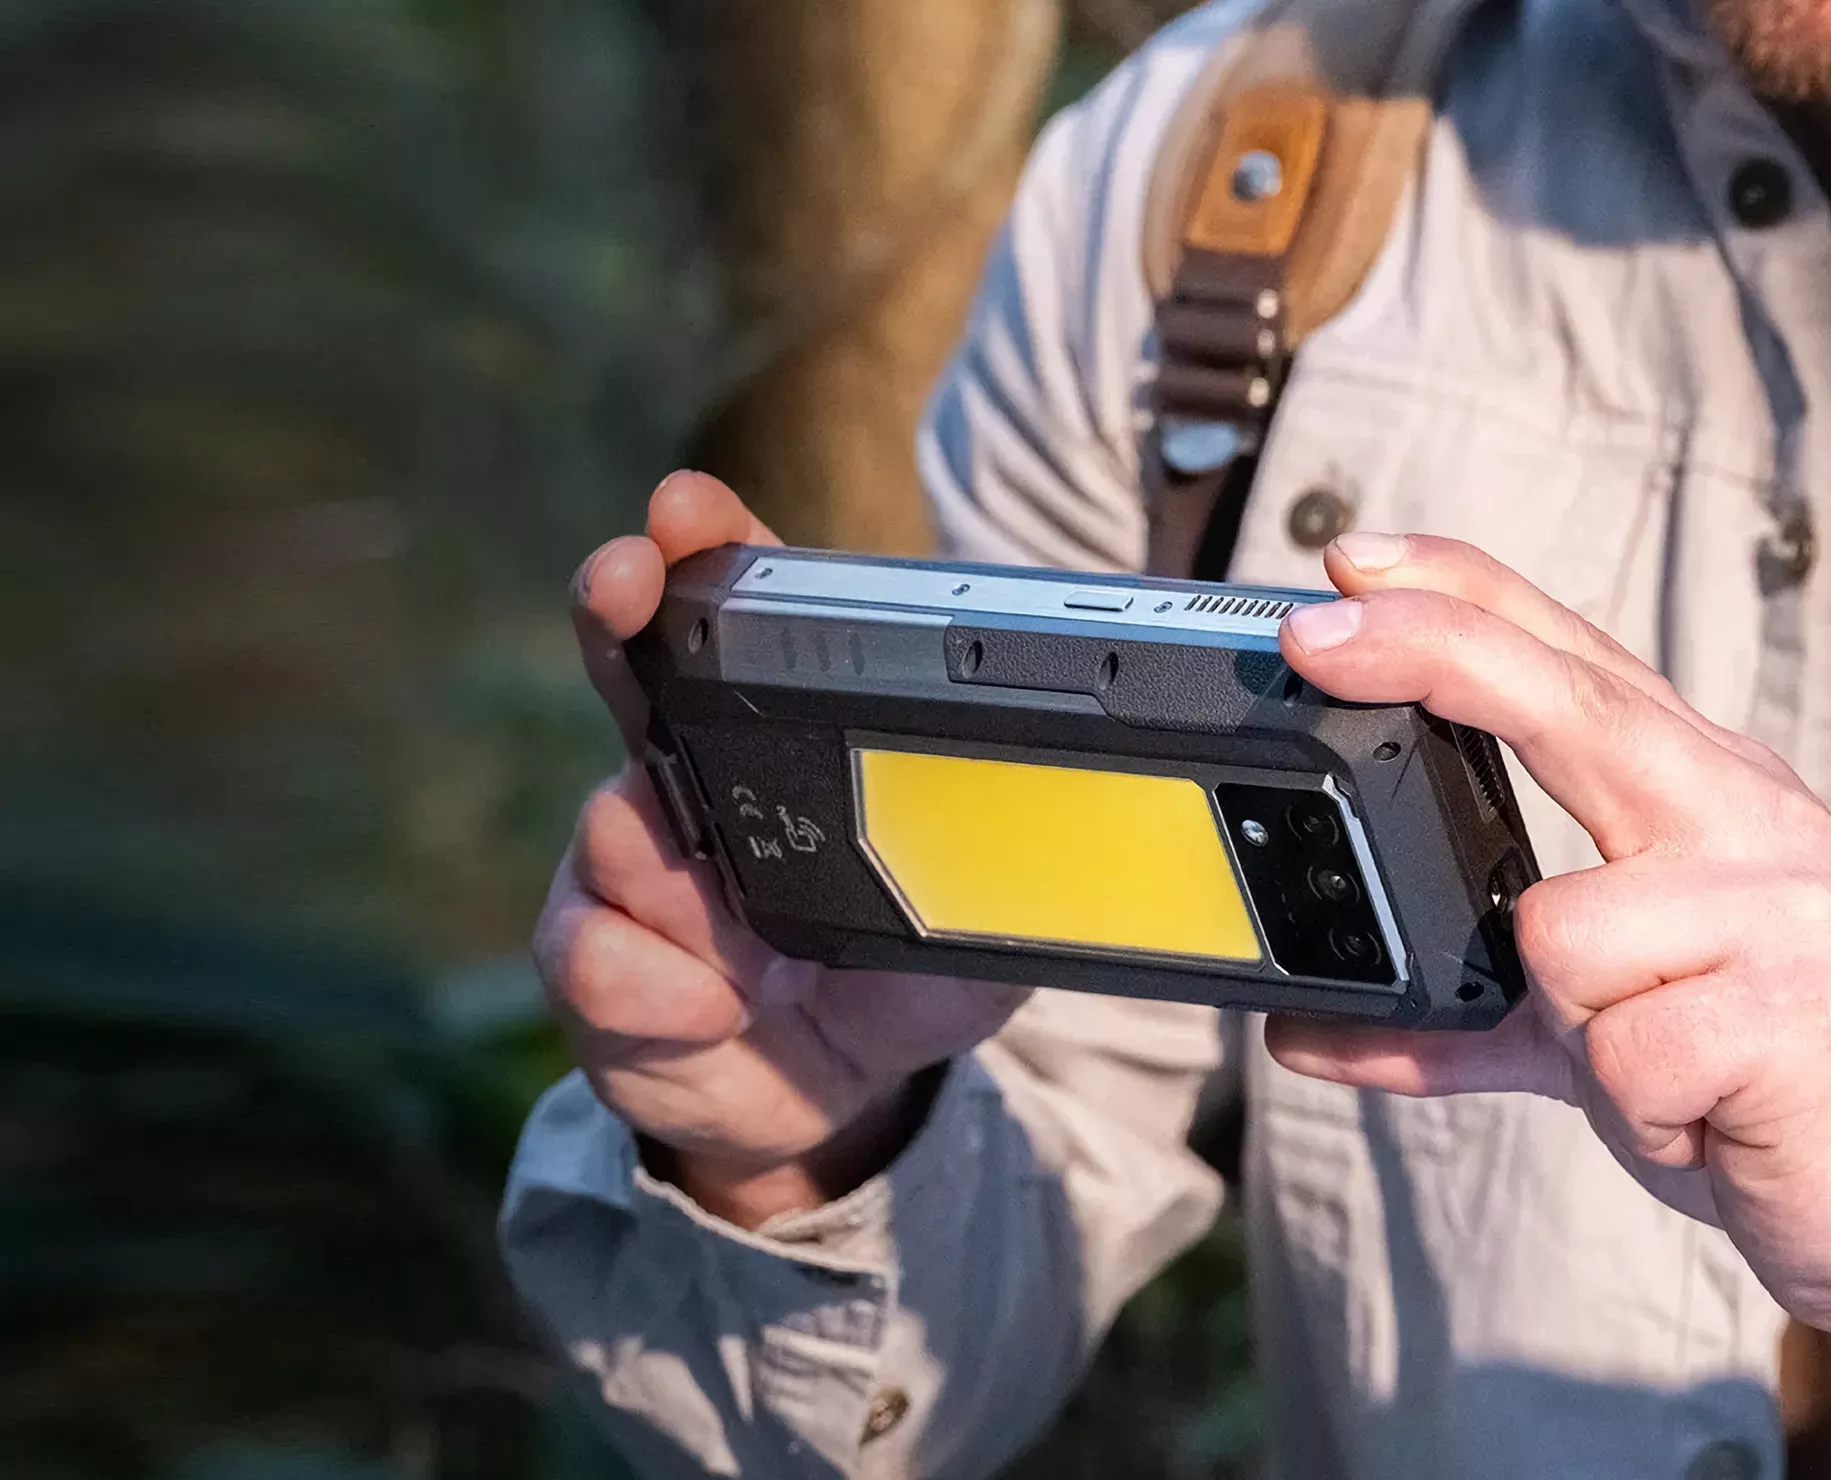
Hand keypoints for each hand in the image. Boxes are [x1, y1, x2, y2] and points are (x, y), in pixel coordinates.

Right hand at [533, 472, 1028, 1226]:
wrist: (832, 1100)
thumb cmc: (899, 977)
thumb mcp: (985, 919)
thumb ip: (1017, 869)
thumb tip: (1080, 824)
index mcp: (783, 742)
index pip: (738, 621)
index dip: (709, 550)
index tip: (689, 510)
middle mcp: (691, 781)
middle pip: (630, 665)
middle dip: (619, 608)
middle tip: (627, 581)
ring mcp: (634, 872)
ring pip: (615, 827)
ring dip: (680, 878)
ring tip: (752, 946)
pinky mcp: (602, 965)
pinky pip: (596, 954)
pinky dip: (661, 983)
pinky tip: (717, 1007)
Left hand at [1265, 532, 1830, 1369]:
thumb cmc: (1766, 1084)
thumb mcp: (1600, 1034)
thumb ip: (1466, 1015)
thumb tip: (1307, 1032)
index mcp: (1701, 797)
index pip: (1572, 662)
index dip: (1461, 597)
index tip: (1350, 562)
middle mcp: (1744, 821)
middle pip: (1568, 704)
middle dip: (1432, 657)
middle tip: (1308, 641)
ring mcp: (1780, 905)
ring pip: (1555, 933)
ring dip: (1579, 1036)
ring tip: (1666, 1076)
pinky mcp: (1794, 1010)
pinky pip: (1616, 1054)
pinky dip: (1636, 1112)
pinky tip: (1706, 1118)